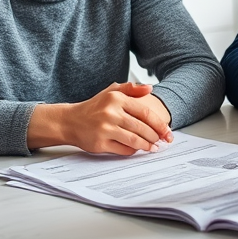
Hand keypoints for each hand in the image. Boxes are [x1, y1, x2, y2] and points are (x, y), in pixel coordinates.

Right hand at [27, 82, 172, 154]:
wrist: (70, 121)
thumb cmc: (94, 107)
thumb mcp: (111, 92)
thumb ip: (131, 89)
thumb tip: (150, 88)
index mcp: (116, 99)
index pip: (145, 113)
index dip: (159, 124)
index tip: (167, 132)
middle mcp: (111, 113)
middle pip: (142, 128)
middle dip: (155, 137)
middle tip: (162, 141)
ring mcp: (104, 129)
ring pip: (134, 140)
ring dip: (147, 146)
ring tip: (153, 147)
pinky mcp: (99, 143)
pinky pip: (123, 150)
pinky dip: (133, 151)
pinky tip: (137, 149)